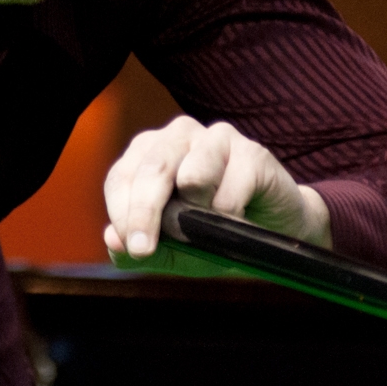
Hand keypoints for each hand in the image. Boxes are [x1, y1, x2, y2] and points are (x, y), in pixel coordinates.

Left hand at [102, 116, 331, 268]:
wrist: (274, 233)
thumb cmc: (215, 234)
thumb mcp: (173, 250)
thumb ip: (139, 249)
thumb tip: (112, 241)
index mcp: (150, 152)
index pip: (122, 176)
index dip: (122, 212)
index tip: (132, 248)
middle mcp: (179, 135)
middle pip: (153, 171)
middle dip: (144, 213)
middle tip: (143, 250)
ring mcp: (216, 138)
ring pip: (193, 176)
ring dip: (198, 214)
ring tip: (210, 225)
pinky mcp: (252, 152)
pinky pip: (231, 194)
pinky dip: (231, 219)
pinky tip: (240, 221)